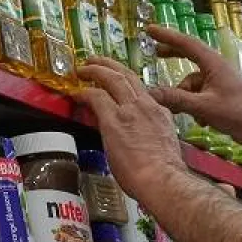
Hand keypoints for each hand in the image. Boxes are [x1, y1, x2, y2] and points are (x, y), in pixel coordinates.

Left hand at [77, 54, 190, 202]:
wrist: (163, 180)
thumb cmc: (164, 174)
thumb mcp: (161, 146)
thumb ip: (148, 137)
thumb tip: (135, 142)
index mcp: (159, 113)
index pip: (141, 92)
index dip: (126, 85)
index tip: (117, 85)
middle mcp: (145, 106)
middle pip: (127, 76)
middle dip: (109, 65)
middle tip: (96, 62)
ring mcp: (130, 111)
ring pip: (112, 79)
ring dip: (95, 70)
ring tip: (83, 68)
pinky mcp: (114, 120)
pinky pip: (96, 97)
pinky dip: (85, 93)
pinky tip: (77, 93)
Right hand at [146, 24, 241, 144]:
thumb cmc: (236, 114)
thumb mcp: (202, 106)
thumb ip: (175, 99)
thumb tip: (149, 93)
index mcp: (214, 63)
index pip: (187, 43)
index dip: (167, 36)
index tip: (150, 30)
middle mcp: (217, 68)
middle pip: (190, 56)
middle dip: (173, 56)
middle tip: (156, 53)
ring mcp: (220, 81)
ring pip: (193, 83)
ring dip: (186, 97)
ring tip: (186, 113)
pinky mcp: (223, 94)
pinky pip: (201, 95)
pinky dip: (196, 105)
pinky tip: (202, 122)